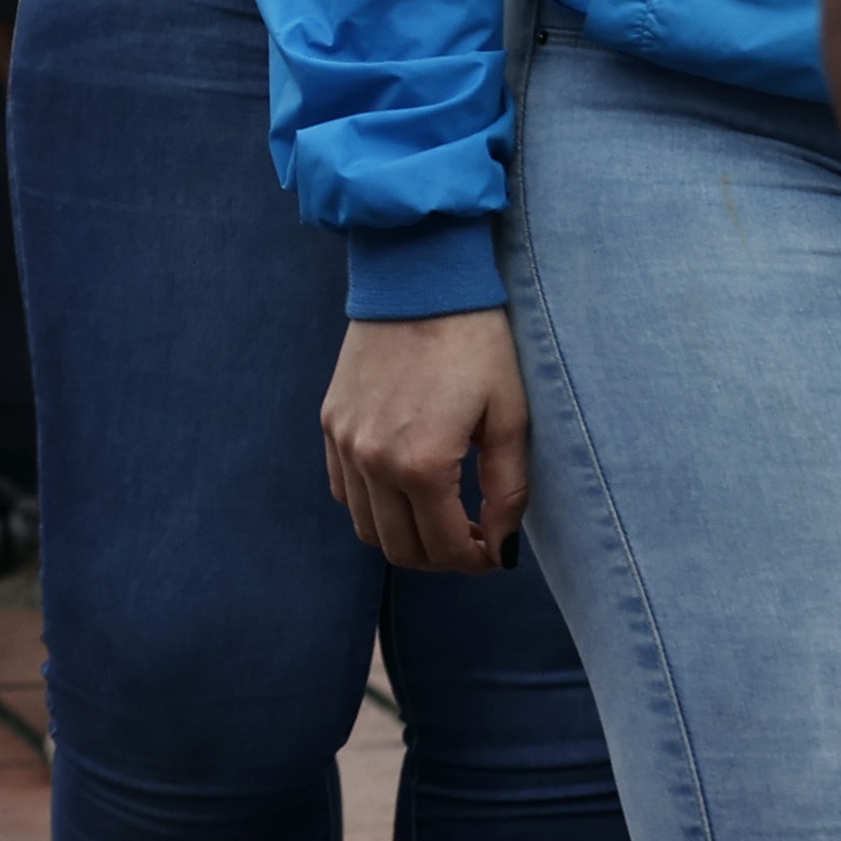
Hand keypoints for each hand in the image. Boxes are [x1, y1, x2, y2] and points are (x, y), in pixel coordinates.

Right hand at [323, 310, 528, 572]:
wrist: (420, 278)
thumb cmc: (476, 342)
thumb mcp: (509, 417)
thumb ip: (507, 491)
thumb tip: (500, 548)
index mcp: (422, 464)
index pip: (444, 548)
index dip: (474, 562)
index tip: (493, 554)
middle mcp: (373, 461)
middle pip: (400, 549)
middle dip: (440, 557)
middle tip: (470, 541)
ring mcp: (345, 442)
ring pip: (366, 527)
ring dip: (404, 537)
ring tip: (439, 517)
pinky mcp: (331, 421)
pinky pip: (344, 489)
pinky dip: (371, 505)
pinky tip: (403, 488)